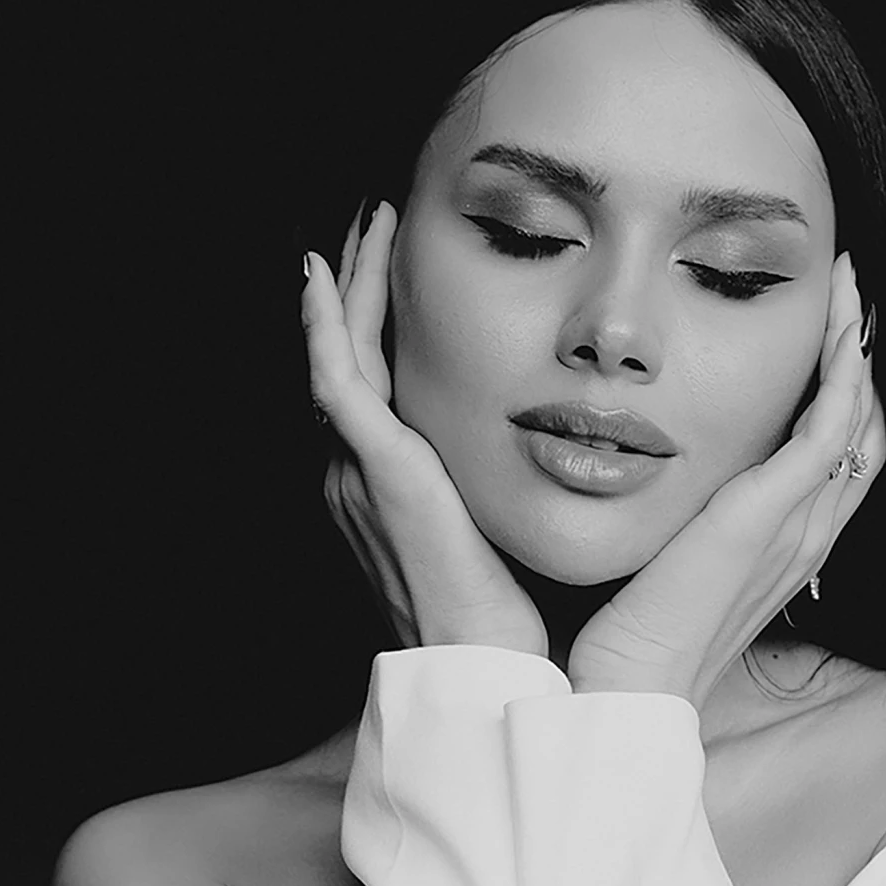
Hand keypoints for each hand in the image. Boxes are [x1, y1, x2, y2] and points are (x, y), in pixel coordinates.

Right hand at [303, 202, 549, 657]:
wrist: (482, 667)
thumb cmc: (505, 618)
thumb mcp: (505, 531)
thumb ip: (506, 485)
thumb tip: (561, 448)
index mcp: (388, 488)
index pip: (377, 383)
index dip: (383, 320)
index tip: (404, 264)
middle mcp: (358, 475)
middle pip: (351, 356)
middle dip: (361, 284)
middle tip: (376, 218)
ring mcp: (359, 472)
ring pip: (341, 354)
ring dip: (350, 284)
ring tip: (366, 222)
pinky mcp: (377, 470)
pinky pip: (337, 380)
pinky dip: (327, 325)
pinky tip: (325, 275)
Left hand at [565, 252, 883, 712]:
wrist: (622, 696)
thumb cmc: (623, 644)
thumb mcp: (655, 564)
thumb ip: (662, 523)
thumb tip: (627, 471)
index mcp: (776, 549)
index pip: (831, 460)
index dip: (839, 396)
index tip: (821, 333)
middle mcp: (799, 537)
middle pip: (862, 435)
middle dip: (861, 361)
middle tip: (847, 292)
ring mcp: (791, 529)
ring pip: (857, 424)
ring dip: (857, 351)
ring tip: (848, 288)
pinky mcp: (767, 519)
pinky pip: (829, 433)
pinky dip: (843, 375)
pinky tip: (838, 327)